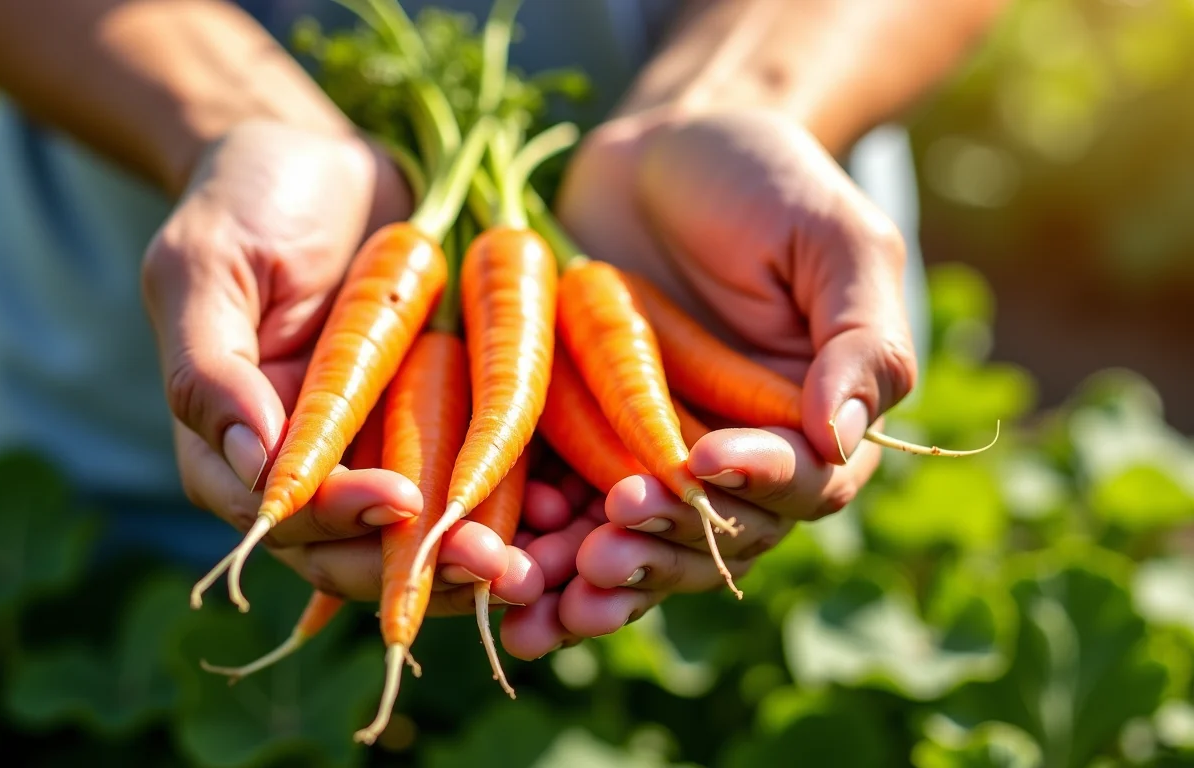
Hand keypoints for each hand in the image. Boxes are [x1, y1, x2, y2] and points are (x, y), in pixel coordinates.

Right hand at [140, 119, 534, 606]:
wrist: (325, 161)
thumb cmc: (249, 198)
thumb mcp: (209, 266)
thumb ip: (210, 367)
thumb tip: (252, 463)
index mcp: (233, 444)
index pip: (281, 512)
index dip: (337, 520)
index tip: (399, 500)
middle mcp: (304, 462)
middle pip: (352, 548)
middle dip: (419, 566)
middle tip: (493, 568)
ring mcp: (371, 446)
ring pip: (414, 534)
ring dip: (469, 558)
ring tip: (531, 567)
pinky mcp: (431, 421)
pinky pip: (465, 478)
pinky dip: (503, 504)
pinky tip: (555, 510)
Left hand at [533, 106, 917, 643]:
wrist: (658, 150)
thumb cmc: (763, 180)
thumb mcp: (833, 239)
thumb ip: (861, 338)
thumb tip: (842, 439)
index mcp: (813, 424)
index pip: (801, 483)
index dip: (757, 484)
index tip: (706, 461)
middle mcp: (739, 459)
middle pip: (712, 538)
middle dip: (661, 547)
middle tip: (605, 545)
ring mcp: (657, 458)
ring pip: (639, 548)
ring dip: (593, 581)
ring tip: (539, 593)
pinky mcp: (587, 446)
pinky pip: (569, 517)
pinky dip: (539, 551)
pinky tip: (502, 573)